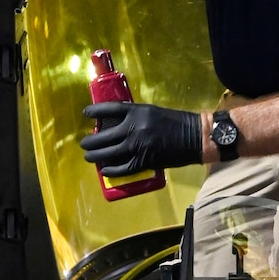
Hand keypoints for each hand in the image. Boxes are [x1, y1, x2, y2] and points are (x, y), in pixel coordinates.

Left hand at [80, 101, 201, 175]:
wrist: (194, 136)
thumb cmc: (175, 121)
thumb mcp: (152, 111)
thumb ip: (134, 115)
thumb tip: (115, 123)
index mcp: (136, 112)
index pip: (108, 110)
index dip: (94, 112)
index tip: (85, 113)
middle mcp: (133, 128)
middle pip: (103, 136)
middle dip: (90, 141)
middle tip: (84, 144)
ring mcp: (137, 146)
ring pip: (108, 153)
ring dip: (95, 156)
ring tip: (89, 157)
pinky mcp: (144, 161)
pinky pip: (122, 168)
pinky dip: (111, 170)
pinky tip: (104, 169)